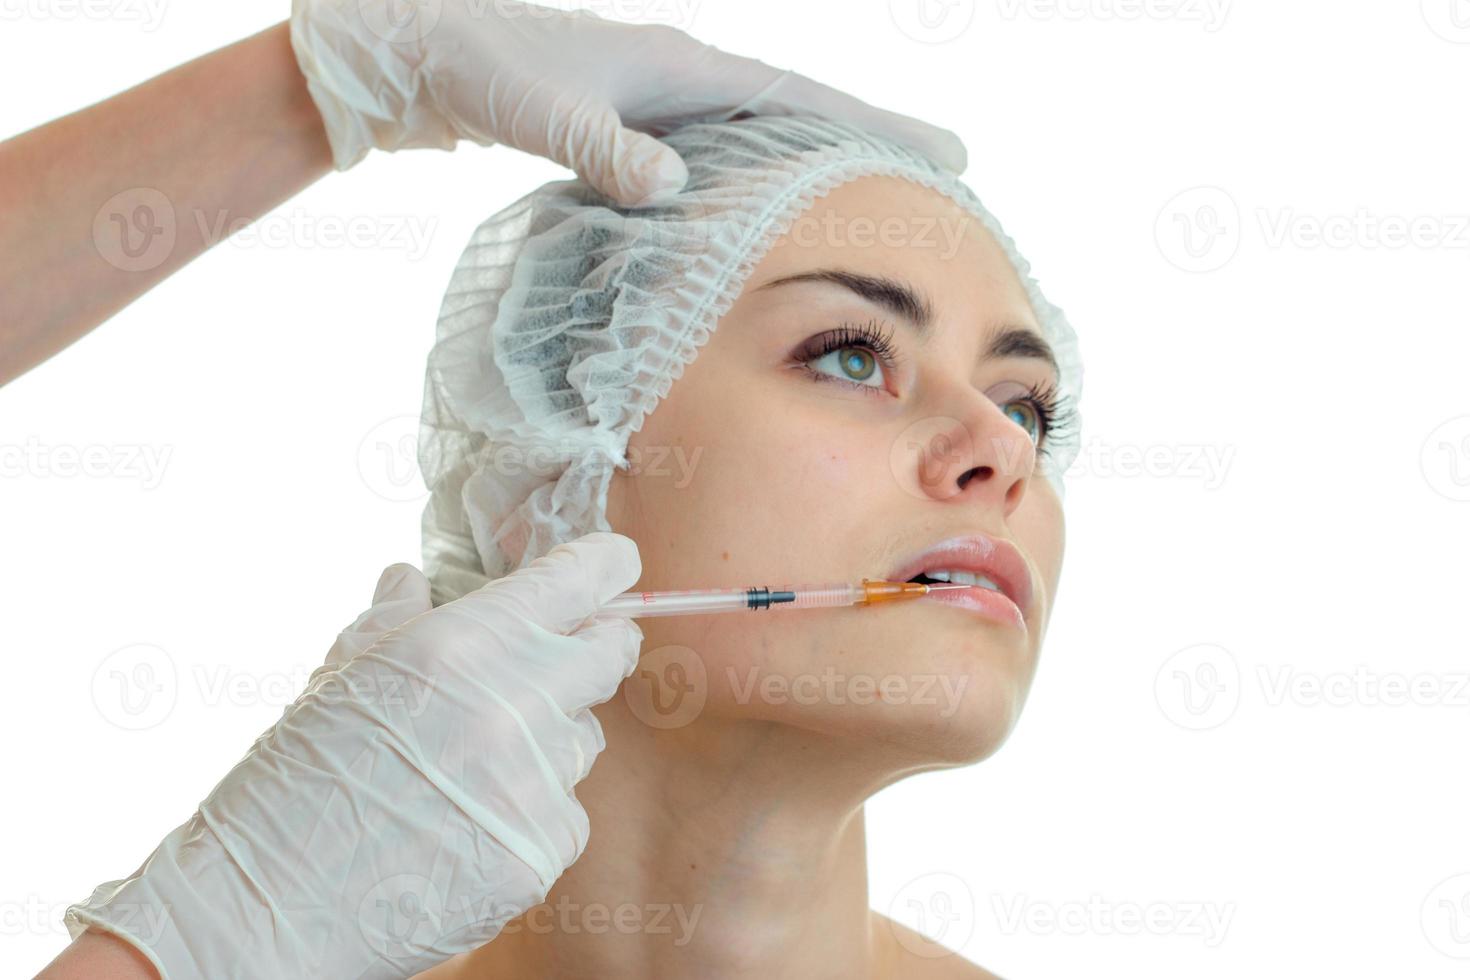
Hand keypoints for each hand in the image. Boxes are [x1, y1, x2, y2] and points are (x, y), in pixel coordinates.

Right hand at [64, 532, 644, 978]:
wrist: (266, 905)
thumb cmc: (294, 780)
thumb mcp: (340, 674)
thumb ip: (396, 617)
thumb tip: (412, 577)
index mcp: (465, 642)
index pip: (579, 579)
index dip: (605, 566)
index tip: (614, 565)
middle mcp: (515, 703)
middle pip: (610, 655)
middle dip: (596, 649)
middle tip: (563, 659)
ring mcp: (534, 780)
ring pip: (582, 738)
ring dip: (546, 741)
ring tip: (469, 768)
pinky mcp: (543, 848)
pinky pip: (566, 812)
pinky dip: (530, 812)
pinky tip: (469, 825)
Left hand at [289, 0, 967, 204]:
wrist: (414, 49)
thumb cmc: (478, 67)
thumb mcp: (545, 111)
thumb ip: (607, 149)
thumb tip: (673, 191)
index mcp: (678, 67)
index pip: (799, 96)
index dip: (873, 126)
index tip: (946, 150)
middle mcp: (678, 77)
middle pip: (796, 111)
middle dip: (865, 143)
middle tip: (939, 174)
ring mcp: (653, 99)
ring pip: (757, 136)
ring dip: (812, 163)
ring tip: (868, 200)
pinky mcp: (625, 123)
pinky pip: (712, 155)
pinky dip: (751, 179)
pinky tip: (757, 218)